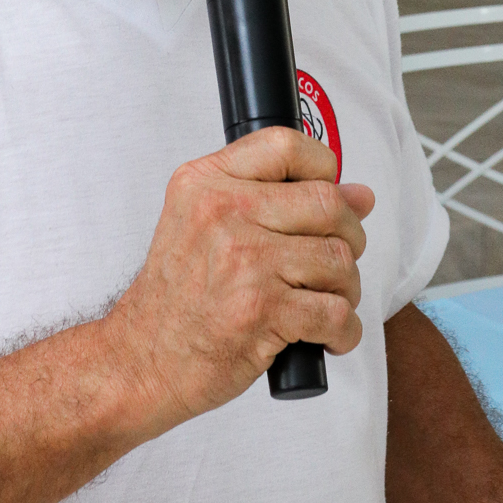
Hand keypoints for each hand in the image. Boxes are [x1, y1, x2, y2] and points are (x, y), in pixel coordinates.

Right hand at [104, 126, 374, 431]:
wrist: (142, 358)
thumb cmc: (177, 296)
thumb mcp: (202, 223)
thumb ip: (274, 198)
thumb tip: (360, 194)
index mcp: (205, 181)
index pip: (286, 144)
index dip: (323, 168)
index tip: (328, 195)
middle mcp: (224, 212)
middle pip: (327, 203)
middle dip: (350, 236)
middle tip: (335, 261)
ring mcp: (245, 261)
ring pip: (339, 259)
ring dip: (347, 288)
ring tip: (326, 301)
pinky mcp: (262, 311)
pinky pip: (337, 313)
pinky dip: (344, 331)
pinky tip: (326, 336)